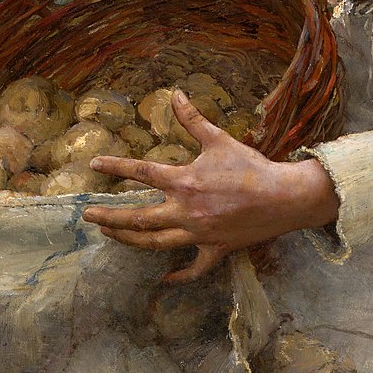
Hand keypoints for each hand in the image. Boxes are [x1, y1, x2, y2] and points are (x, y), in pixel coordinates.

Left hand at [88, 92, 340, 282]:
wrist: (285, 196)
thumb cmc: (252, 167)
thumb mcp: (219, 139)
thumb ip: (192, 119)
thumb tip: (175, 93)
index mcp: (184, 181)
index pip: (140, 172)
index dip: (114, 167)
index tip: (94, 166)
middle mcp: (185, 211)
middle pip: (137, 218)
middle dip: (108, 218)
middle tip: (88, 215)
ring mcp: (198, 234)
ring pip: (155, 243)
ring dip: (129, 240)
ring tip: (110, 235)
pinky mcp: (214, 249)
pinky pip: (193, 268)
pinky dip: (178, 275)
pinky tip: (164, 279)